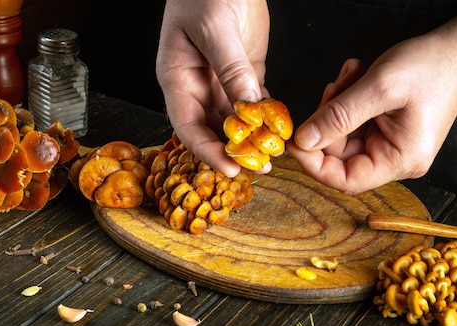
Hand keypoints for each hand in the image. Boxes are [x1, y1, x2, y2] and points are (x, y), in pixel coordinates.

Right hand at [156, 0, 269, 176]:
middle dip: (234, 150)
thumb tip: (248, 106)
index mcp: (177, 77)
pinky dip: (266, 116)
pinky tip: (279, 127)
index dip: (206, 149)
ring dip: (253, 138)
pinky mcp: (244, 72)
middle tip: (260, 166)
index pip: (187, 125)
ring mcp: (221, 80)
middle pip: (212, 128)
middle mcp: (197, 84)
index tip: (230, 167)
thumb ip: (230, 67)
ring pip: (235, 120)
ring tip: (273, 153)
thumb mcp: (215, 27)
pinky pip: (254, 101)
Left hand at [288, 33, 456, 193]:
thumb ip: (338, 117)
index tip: (296, 139)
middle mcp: (395, 158)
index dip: (315, 163)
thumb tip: (304, 140)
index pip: (346, 179)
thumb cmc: (432, 68)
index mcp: (400, 159)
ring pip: (344, 132)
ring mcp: (391, 143)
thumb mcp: (379, 89)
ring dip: (338, 102)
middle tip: (332, 88)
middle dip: (328, 119)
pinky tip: (355, 74)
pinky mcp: (386, 127)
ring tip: (350, 74)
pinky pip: (354, 119)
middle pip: (341, 153)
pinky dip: (348, 97)